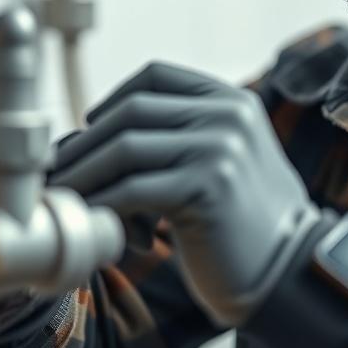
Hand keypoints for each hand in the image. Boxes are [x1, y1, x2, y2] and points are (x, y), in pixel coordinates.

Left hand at [47, 62, 319, 326]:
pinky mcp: (206, 186)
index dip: (114, 98)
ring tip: (66, 199)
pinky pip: (131, 189)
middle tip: (59, 171)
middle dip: (87, 142)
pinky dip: (101, 205)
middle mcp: (228, 116)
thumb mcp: (223, 162)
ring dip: (85, 174)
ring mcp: (219, 148)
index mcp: (232, 101)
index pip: (157, 75)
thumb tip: (93, 133)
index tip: (89, 126)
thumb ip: (181, 137)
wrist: (288, 272)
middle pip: (132, 110)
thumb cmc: (242, 225)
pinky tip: (91, 223)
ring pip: (124, 147)